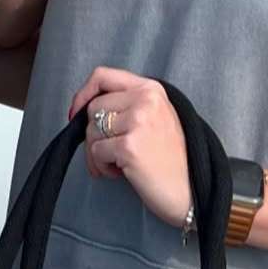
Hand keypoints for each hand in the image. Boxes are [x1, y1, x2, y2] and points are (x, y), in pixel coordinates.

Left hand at [69, 67, 191, 226]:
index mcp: (151, 89)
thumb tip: (85, 106)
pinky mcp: (129, 146)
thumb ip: (127, 104)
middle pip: (93, 107)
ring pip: (91, 130)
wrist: (191, 192)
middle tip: (108, 153)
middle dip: (93, 134)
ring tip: (117, 164)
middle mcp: (145, 100)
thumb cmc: (171, 159)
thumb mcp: (155, 117)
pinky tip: (121, 172)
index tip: (76, 112)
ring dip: (97, 154)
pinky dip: (101, 166)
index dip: (84, 93)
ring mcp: (138, 122)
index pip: (103, 76)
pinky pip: (95, 152)